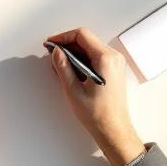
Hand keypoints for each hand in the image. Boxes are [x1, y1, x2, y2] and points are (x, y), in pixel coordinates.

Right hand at [46, 29, 143, 165]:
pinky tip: (71, 71)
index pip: (81, 35)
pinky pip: (95, 56)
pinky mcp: (113, 69)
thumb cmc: (98, 114)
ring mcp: (115, 63)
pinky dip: (81, 59)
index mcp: (105, 59)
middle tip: (52, 54)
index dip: (63, 37)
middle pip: (86, 39)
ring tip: (60, 65)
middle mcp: (113, 57)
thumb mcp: (73, 90)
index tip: (51, 44)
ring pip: (89, 47)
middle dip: (67, 45)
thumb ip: (63, 67)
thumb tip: (56, 52)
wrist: (113, 130)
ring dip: (74, 53)